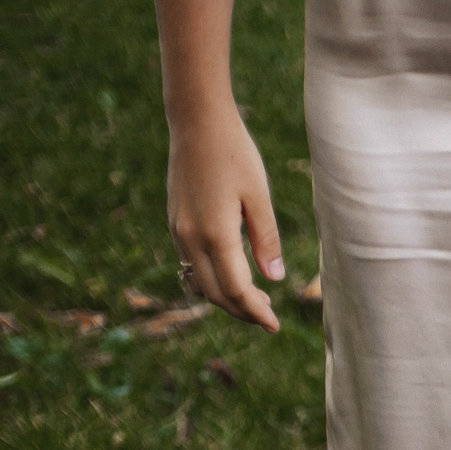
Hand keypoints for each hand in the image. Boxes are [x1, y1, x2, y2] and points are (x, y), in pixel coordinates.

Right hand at [166, 106, 282, 331]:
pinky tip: (232, 276)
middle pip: (215, 293)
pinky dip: (211, 278)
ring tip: (254, 300)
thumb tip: (273, 278)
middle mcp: (190, 237)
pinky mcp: (175, 222)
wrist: (196, 123)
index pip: (237, 290)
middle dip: (241, 310)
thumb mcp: (259, 197)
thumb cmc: (234, 154)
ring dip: (225, 297)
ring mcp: (178, 230)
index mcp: (215, 234)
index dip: (256, 312)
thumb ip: (266, 239)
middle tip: (268, 317)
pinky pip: (190, 263)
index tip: (275, 326)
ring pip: (199, 281)